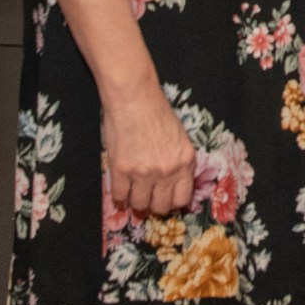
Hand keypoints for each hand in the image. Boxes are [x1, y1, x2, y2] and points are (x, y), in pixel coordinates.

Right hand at [102, 83, 197, 216]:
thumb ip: (178, 162)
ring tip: (132, 195)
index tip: (165, 200)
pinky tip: (119, 191)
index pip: (182, 199)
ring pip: (139, 205)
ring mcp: (144, 173)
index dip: (172, 202)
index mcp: (185, 162)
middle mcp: (168, 171)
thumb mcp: (179, 138)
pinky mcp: (122, 170)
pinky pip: (119, 196)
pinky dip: (118, 197)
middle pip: (161, 206)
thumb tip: (172, 184)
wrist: (134, 98)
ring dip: (135, 202)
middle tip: (147, 199)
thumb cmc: (156, 112)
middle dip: (154, 205)